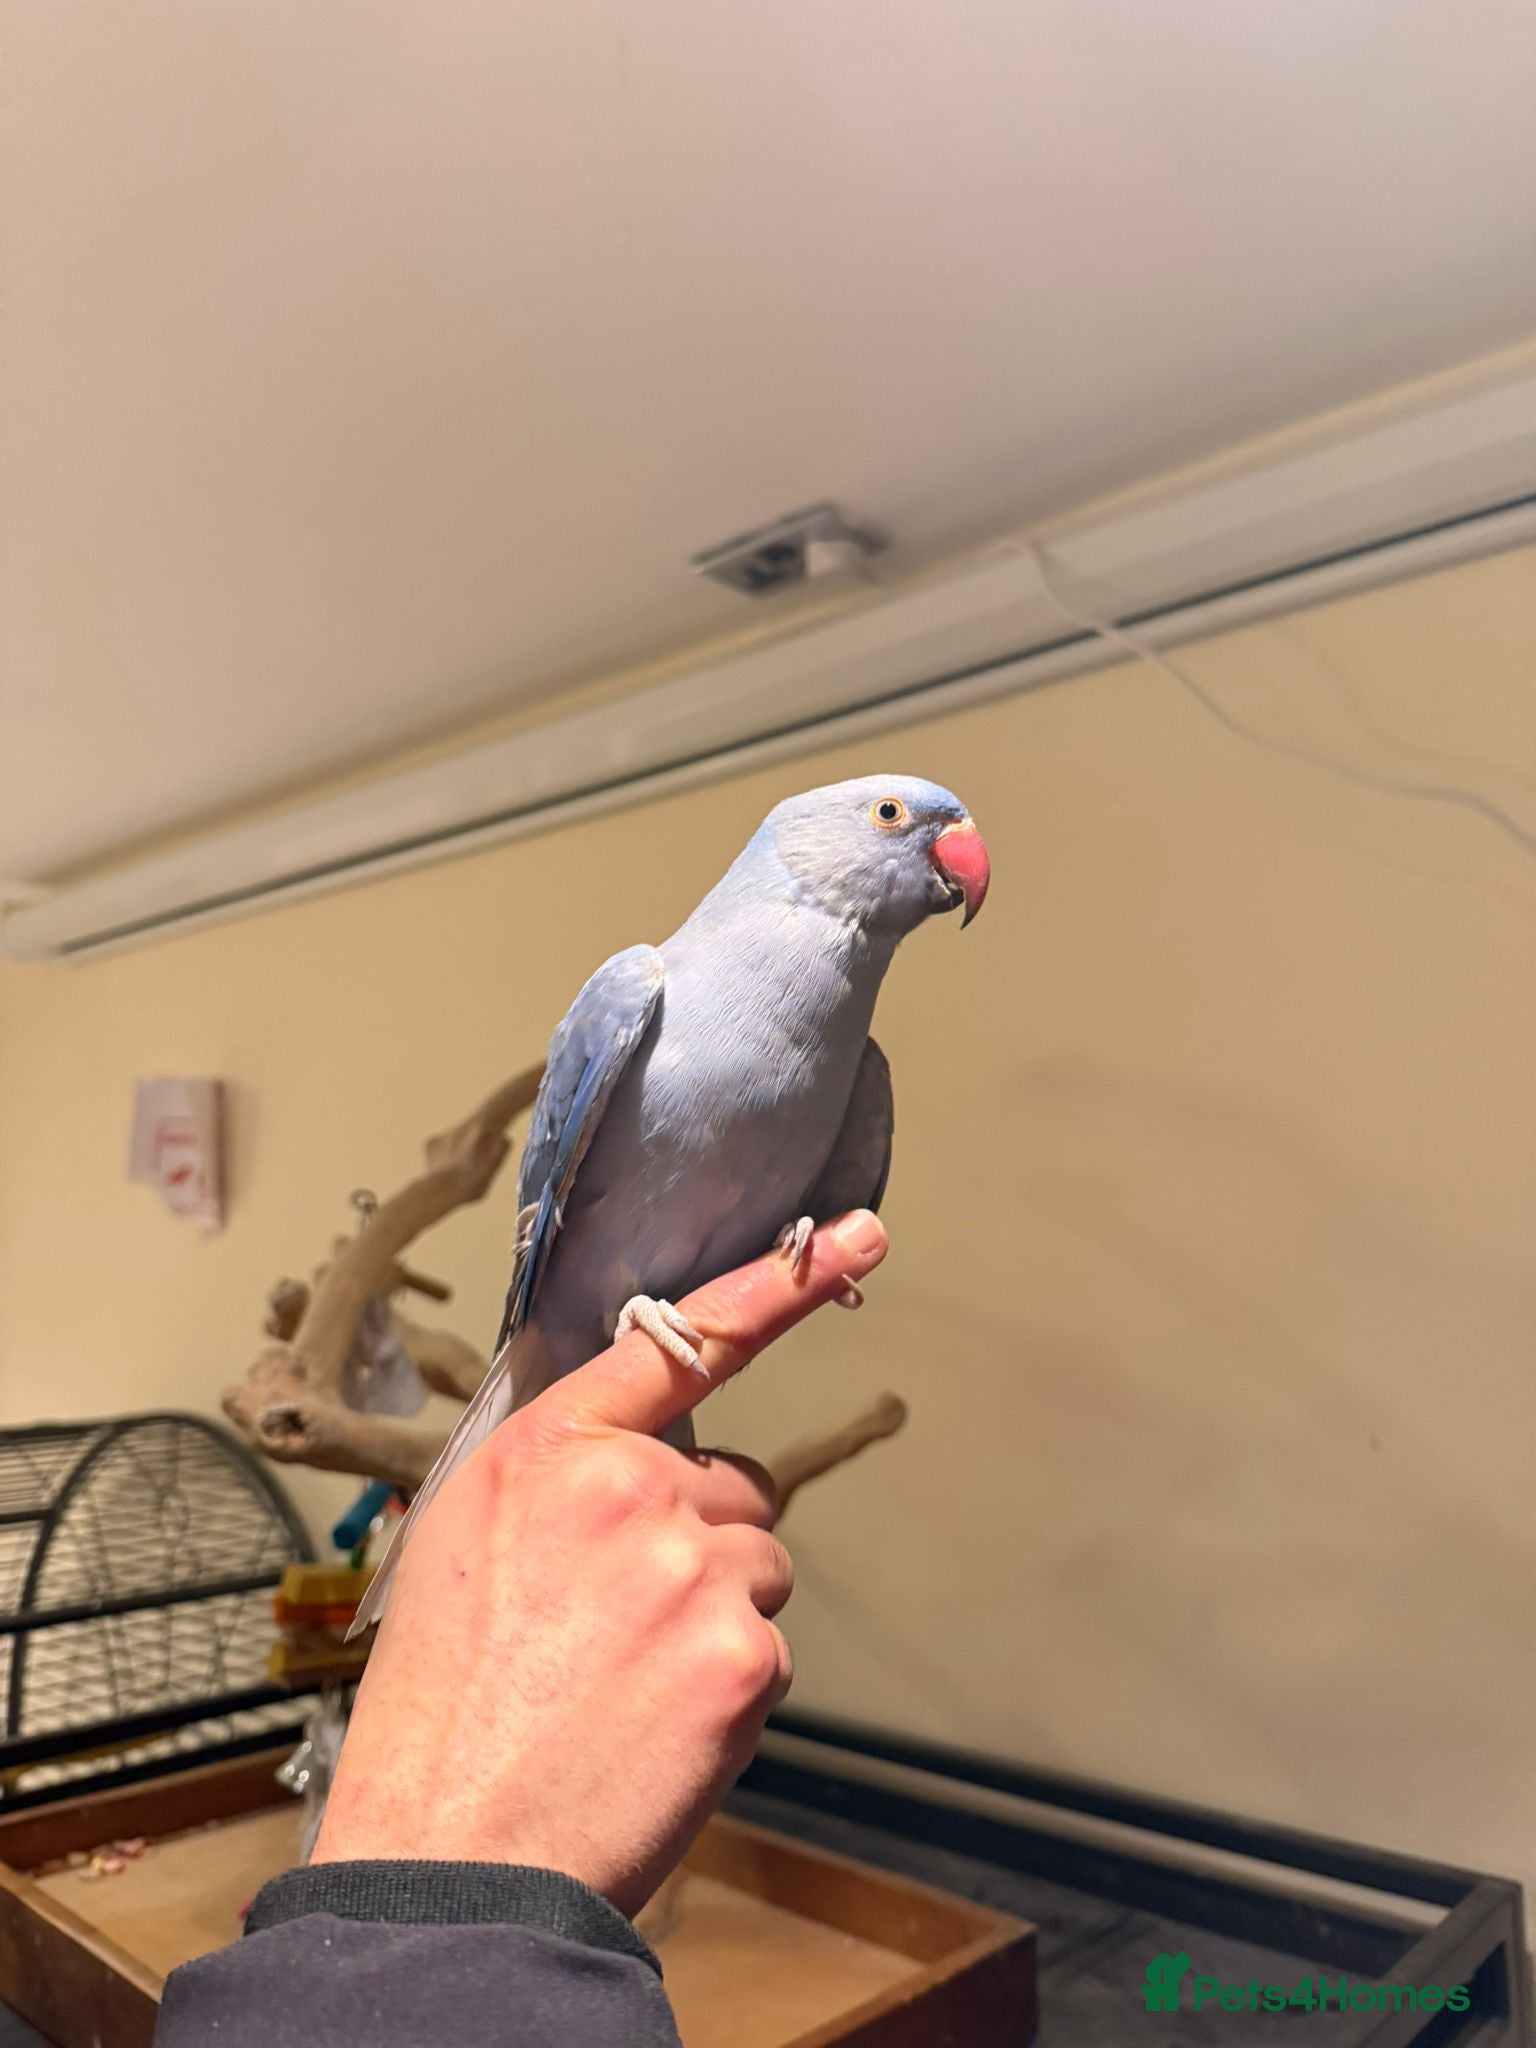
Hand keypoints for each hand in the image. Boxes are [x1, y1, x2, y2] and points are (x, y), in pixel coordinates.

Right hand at [311, 1210, 888, 1914]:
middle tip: (612, 1635)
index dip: (773, 1287)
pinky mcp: (743, 1651)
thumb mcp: (464, 1548)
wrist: (453, 1857)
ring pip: (756, 1569)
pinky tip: (654, 1731)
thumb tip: (645, 1464)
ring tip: (622, 1690)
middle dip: (695, 1547)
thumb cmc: (445, 1711)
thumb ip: (562, 1481)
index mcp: (546, 1450)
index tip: (855, 1233)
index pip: (674, 1341)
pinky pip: (768, 1648)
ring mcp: (691, 1565)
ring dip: (714, 1620)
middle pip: (729, 1490)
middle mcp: (626, 1486)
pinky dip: (729, 1693)